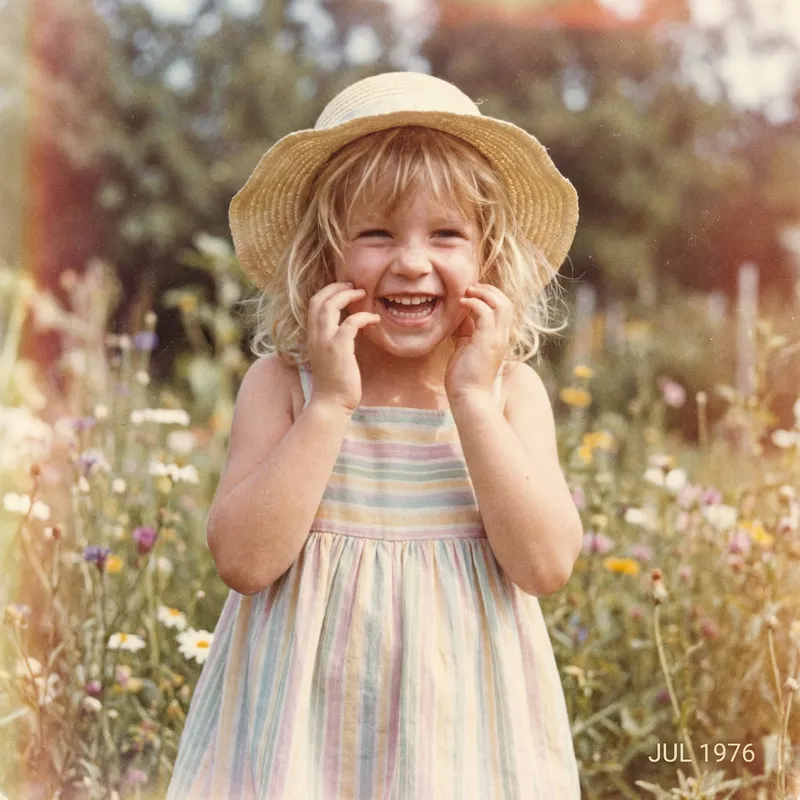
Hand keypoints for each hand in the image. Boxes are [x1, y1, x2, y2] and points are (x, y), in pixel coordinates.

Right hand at [306, 282, 379, 412]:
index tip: (344, 289)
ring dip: (348, 296)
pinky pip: (351, 323)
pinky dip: (364, 317)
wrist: (331, 404)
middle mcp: (315, 336)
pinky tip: (375, 319)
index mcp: (313, 337)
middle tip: (354, 285)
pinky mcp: (339, 349)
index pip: (314, 304)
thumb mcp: (330, 357)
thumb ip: (335, 341)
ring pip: (330, 306)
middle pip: (320, 300)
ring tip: (363, 293)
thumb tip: (350, 328)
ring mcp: (325, 342)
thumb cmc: (334, 384)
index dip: (328, 292)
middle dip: (337, 288)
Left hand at [445, 283, 512, 403]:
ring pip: (501, 304)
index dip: (490, 296)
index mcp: (499, 337)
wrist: (468, 397)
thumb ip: (467, 331)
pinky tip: (462, 304)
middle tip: (470, 288)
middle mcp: (502, 337)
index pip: (504, 308)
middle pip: (506, 302)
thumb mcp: (466, 347)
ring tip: (467, 293)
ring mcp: (497, 339)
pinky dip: (474, 304)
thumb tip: (461, 316)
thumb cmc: (465, 376)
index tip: (472, 293)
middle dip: (488, 290)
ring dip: (483, 294)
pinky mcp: (487, 342)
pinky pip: (486, 314)